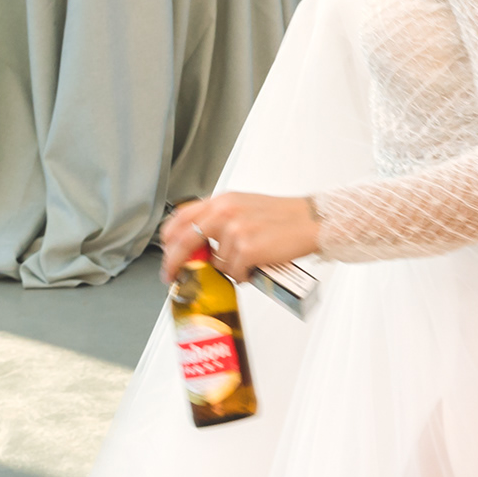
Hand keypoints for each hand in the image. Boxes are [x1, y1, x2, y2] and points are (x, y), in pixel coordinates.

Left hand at [159, 190, 320, 279]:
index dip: (168, 239)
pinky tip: (255, 267)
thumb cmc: (281, 217)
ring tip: (246, 263)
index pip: (180, 217)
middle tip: (174, 275)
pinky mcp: (247, 248)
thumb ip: (218, 220)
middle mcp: (225, 212)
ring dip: (227, 270)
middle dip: (175, 263)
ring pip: (215, 263)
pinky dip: (243, 275)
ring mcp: (235, 230)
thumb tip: (197, 246)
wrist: (311, 221)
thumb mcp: (243, 207)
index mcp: (221, 201)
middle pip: (184, 241)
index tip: (167, 253)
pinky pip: (233, 273)